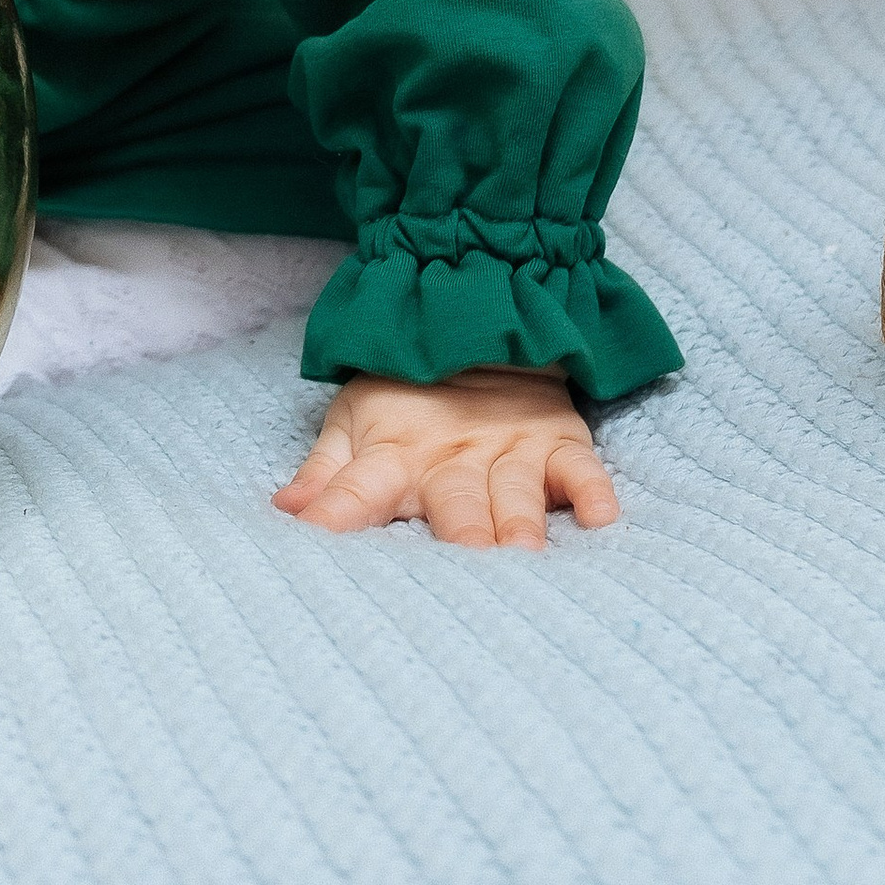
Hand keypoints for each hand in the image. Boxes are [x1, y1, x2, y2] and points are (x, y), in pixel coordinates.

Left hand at [273, 365, 616, 547]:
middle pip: (452, 503)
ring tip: (522, 554)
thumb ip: (325, 473)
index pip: (355, 490)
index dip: (332, 514)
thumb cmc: (407, 388)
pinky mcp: (558, 440)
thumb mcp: (354, 420)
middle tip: (462, 565)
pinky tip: (600, 518)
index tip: (311, 539)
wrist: (478, 319)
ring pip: (514, 493)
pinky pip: (580, 469)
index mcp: (394, 455)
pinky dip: (592, 492)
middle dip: (457, 535)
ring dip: (518, 523)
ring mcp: (510, 448)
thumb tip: (284, 511)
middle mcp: (452, 458)